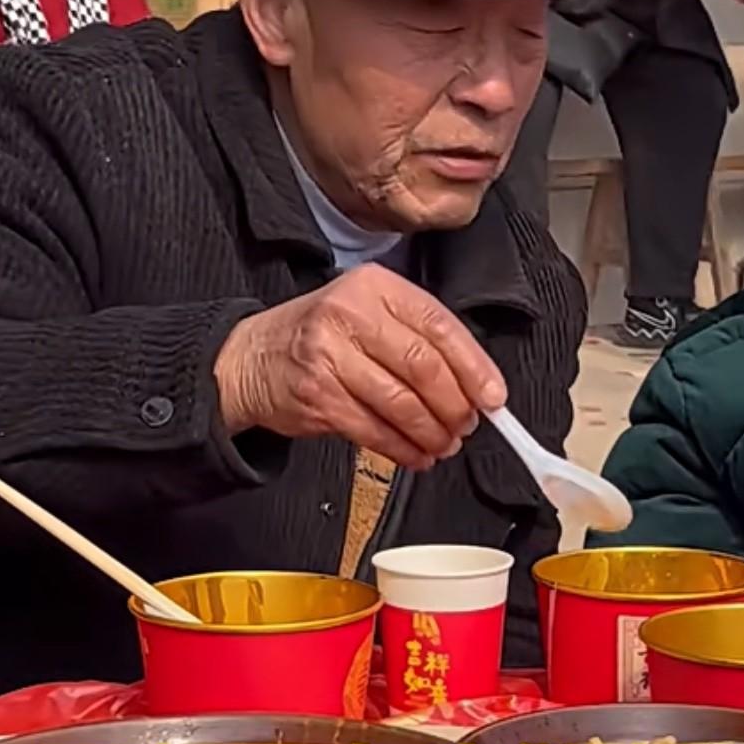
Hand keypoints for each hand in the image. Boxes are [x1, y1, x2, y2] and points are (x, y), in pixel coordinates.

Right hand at [214, 264, 506, 470]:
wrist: (249, 359)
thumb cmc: (320, 338)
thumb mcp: (367, 314)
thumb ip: (418, 340)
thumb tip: (475, 386)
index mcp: (375, 287)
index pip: (439, 326)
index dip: (474, 367)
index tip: (493, 397)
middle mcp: (351, 314)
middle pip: (423, 366)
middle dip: (455, 405)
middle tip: (467, 425)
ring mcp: (330, 355)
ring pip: (401, 403)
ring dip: (431, 433)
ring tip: (444, 444)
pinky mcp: (317, 395)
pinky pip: (374, 430)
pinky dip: (402, 450)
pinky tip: (416, 456)